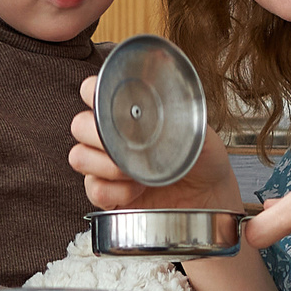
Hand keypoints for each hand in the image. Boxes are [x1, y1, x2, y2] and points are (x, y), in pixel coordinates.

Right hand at [72, 76, 281, 290]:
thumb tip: (165, 113)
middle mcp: (111, 137)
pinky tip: (137, 190)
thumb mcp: (200, 133)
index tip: (104, 98)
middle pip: (78, 125)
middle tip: (124, 143)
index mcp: (128, 113)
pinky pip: (93, 189)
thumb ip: (178, 120)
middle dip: (97, 133)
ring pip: (79, 158)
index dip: (92, 92)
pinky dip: (114, 191)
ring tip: (134, 171)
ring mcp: (106, 167)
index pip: (93, 92)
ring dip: (105, 164)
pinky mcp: (109, 196)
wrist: (212, 199)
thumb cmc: (204, 161)